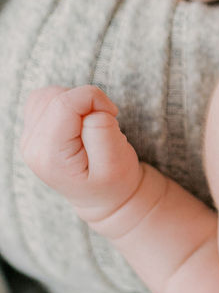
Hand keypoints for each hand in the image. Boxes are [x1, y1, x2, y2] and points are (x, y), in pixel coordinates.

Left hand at [21, 85, 141, 223]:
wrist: (101, 198)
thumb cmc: (113, 182)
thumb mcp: (115, 164)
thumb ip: (103, 131)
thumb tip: (91, 108)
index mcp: (50, 155)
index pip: (65, 103)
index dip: (95, 99)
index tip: (112, 115)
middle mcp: (32, 146)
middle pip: (56, 96)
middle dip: (86, 101)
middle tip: (104, 124)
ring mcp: (29, 138)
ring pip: (48, 94)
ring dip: (75, 102)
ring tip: (90, 125)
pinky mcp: (32, 130)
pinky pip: (44, 99)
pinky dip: (65, 103)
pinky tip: (78, 122)